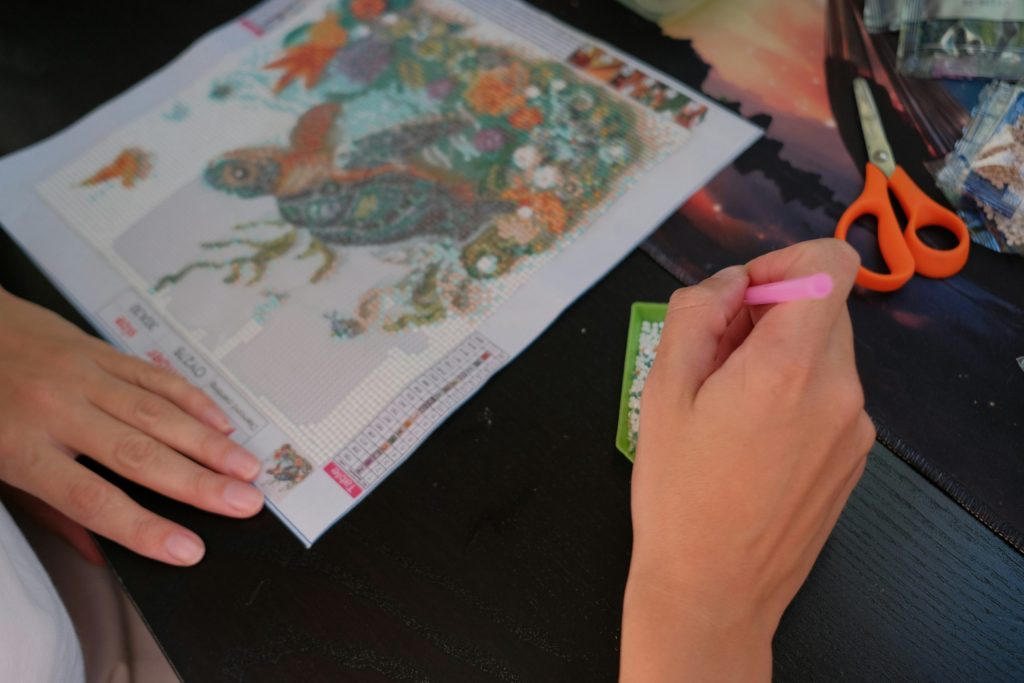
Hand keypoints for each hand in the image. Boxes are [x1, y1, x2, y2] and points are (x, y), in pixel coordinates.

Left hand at [0, 288, 263, 565]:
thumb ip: (50, 510)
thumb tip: (104, 554)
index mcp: (20, 448)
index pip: (91, 500)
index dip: (144, 528)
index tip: (189, 550)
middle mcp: (56, 410)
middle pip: (138, 455)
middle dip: (198, 484)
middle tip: (245, 504)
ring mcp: (82, 375)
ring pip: (156, 413)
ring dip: (208, 444)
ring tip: (248, 468)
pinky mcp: (99, 350)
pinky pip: (154, 376)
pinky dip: (193, 400)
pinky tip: (223, 422)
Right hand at [620, 239, 874, 680]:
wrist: (714, 590)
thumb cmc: (678, 494)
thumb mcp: (661, 391)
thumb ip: (694, 314)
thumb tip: (729, 282)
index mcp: (789, 365)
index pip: (829, 264)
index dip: (781, 262)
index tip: (740, 299)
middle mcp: (840, 390)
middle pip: (822, 308)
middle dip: (768, 314)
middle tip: (713, 358)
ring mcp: (855, 428)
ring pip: (825, 353)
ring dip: (779, 355)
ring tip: (726, 407)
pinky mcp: (856, 457)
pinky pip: (831, 395)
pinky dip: (795, 393)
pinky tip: (750, 440)